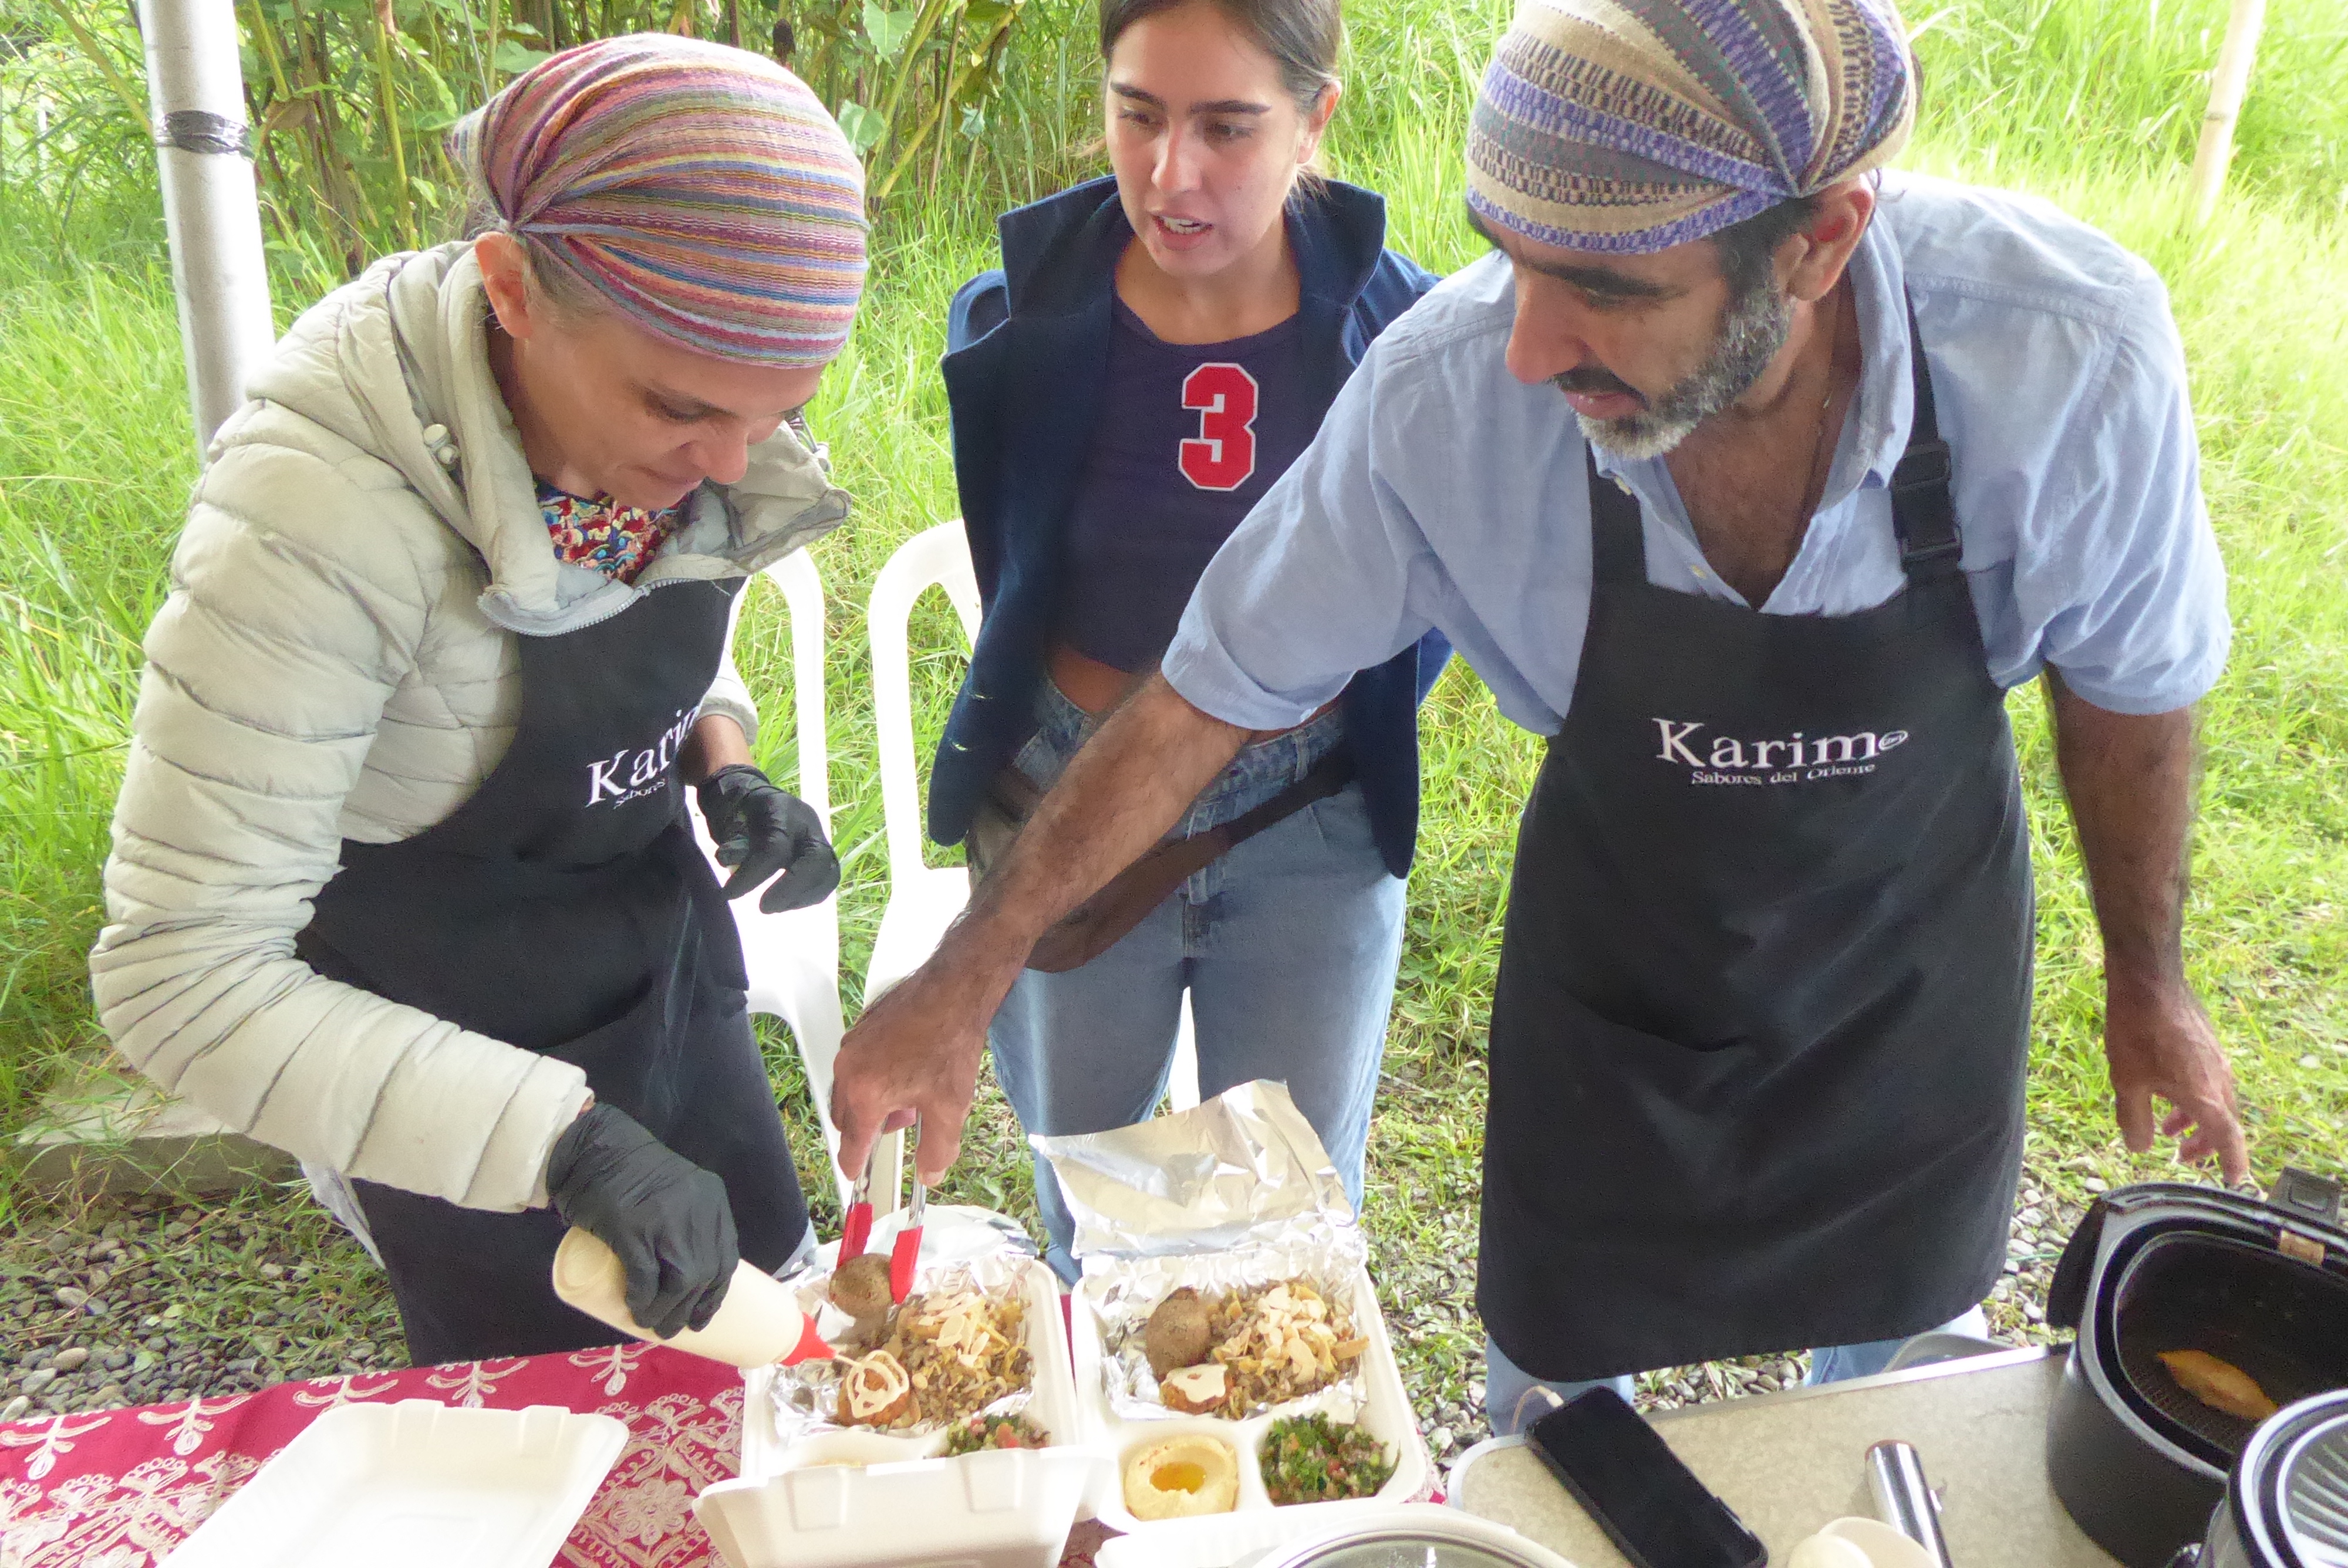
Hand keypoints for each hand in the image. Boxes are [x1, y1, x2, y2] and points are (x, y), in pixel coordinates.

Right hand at [547, 1103, 738, 1337]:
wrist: (590, 1145)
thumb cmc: (629, 1172)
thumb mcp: (676, 1191)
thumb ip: (687, 1219)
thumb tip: (685, 1272)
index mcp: (712, 1200)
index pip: (725, 1257)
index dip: (716, 1292)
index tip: (705, 1313)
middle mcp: (696, 1210)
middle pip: (705, 1274)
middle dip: (691, 1309)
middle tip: (672, 1328)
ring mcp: (666, 1218)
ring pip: (681, 1280)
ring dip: (667, 1310)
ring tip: (651, 1324)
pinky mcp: (633, 1227)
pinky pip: (645, 1276)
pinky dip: (643, 1299)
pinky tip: (635, 1309)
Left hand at [697, 764, 838, 912]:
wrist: (756, 799)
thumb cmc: (740, 812)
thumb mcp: (729, 823)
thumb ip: (733, 845)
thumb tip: (728, 862)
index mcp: (783, 811)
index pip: (775, 847)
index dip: (753, 874)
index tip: (730, 894)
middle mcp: (808, 825)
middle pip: (816, 859)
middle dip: (792, 888)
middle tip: (764, 907)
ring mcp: (820, 840)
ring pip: (829, 872)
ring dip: (802, 896)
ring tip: (776, 907)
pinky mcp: (825, 856)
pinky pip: (827, 880)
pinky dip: (808, 897)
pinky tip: (787, 903)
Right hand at [831, 961, 991, 1187]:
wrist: (952, 990)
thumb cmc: (949, 1043)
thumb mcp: (949, 1108)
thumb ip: (937, 1149)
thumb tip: (930, 1173)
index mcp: (864, 1094)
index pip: (851, 1144)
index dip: (855, 1165)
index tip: (856, 1174)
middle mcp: (848, 1069)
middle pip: (845, 1118)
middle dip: (870, 1129)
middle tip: (906, 1122)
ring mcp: (851, 1046)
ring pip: (849, 1090)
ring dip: (872, 1103)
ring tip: (911, 1093)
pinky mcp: (860, 1028)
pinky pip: (856, 1066)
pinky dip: (872, 1078)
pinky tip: (907, 1069)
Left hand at [2105, 981, 2248, 1184]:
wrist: (2149, 982)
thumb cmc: (2137, 1032)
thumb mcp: (2127, 1083)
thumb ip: (2134, 1120)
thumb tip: (2141, 1147)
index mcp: (2205, 1096)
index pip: (2228, 1139)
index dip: (2232, 1162)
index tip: (2234, 1180)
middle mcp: (2220, 1080)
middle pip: (2223, 1123)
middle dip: (2205, 1145)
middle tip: (2182, 1157)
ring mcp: (2216, 1060)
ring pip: (2215, 1101)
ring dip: (2195, 1120)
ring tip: (2169, 1129)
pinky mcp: (2207, 1044)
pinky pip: (2208, 1081)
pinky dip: (2193, 1097)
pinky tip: (2166, 1092)